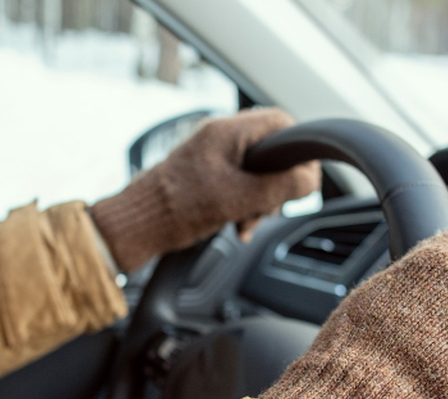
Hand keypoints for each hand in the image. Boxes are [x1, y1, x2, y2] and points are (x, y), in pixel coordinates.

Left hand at [91, 108, 320, 273]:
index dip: (298, 150)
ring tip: (246, 223)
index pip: (281, 122)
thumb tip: (311, 180)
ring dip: (258, 201)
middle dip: (275, 186)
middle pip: (270, 153)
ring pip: (255, 173)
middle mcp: (219, 138)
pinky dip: (242, 206)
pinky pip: (237, 186)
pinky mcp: (203, 177)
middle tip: (267, 209)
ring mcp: (210, 157)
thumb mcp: (238, 198)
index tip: (302, 179)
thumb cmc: (176, 208)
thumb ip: (280, 187)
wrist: (136, 225)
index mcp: (228, 131)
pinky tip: (236, 226)